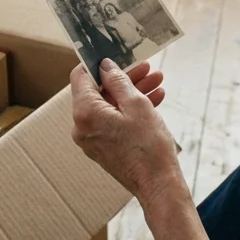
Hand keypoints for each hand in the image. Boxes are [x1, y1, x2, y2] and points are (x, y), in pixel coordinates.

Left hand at [70, 59, 179, 200]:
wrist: (158, 184)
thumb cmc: (148, 146)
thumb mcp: (136, 104)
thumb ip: (118, 81)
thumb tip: (105, 66)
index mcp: (85, 113)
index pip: (81, 76)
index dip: (98, 63)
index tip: (116, 55)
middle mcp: (82, 126)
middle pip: (98, 91)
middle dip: (124, 78)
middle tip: (146, 68)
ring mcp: (92, 139)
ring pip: (109, 106)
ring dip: (132, 92)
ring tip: (157, 82)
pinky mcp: (103, 147)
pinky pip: (113, 121)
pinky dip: (129, 110)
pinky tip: (154, 99)